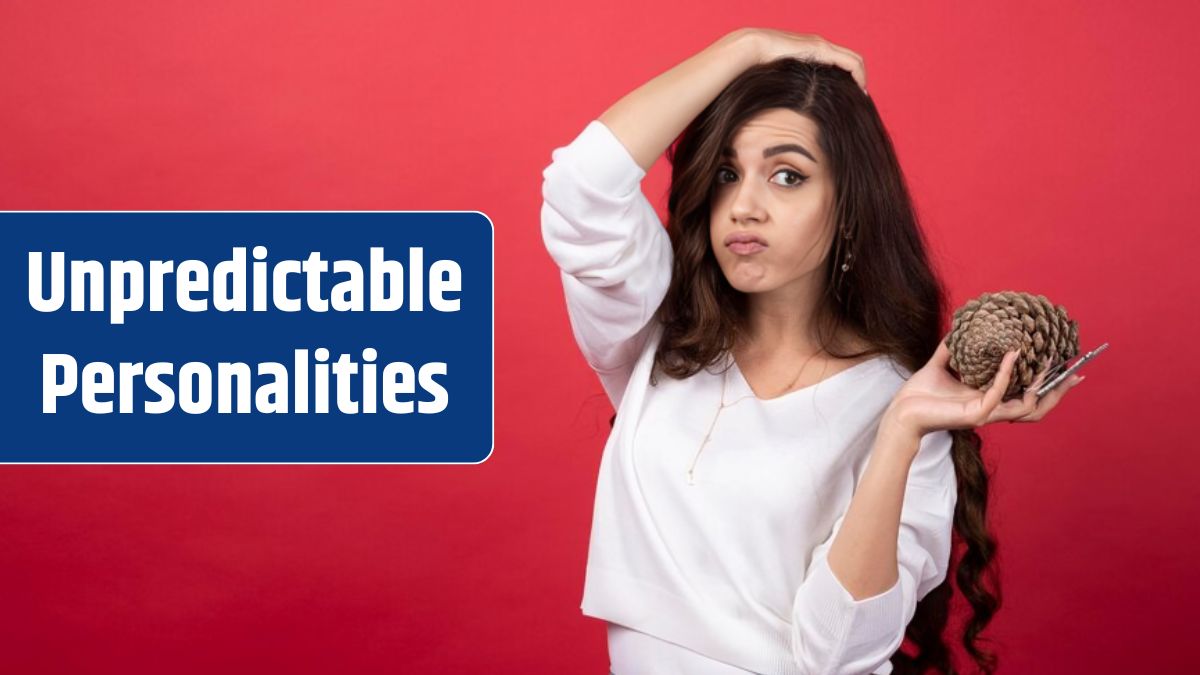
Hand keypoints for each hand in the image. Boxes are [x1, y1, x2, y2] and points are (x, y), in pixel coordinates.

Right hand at [737, 27, 868, 92]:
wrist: (753, 47)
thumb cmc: (760, 64)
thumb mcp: (782, 75)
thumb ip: (792, 82)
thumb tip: (792, 102)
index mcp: (813, 50)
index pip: (840, 61)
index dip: (850, 77)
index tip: (851, 93)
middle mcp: (821, 45)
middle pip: (851, 59)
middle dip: (859, 78)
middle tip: (860, 96)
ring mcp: (822, 45)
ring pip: (854, 60)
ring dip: (861, 77)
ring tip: (861, 95)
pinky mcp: (822, 49)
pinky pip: (849, 62)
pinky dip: (858, 75)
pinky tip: (858, 89)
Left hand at [882, 335, 1084, 439]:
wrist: (901, 411)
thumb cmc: (920, 394)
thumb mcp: (941, 366)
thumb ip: (953, 349)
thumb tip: (958, 328)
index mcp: (989, 400)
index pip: (1028, 396)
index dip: (1050, 386)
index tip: (1068, 368)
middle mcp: (992, 409)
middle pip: (1037, 406)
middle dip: (1059, 391)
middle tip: (1076, 373)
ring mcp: (986, 414)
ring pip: (1027, 405)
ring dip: (1041, 384)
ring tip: (1049, 360)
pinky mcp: (976, 414)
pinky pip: (999, 392)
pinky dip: (1007, 373)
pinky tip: (1012, 354)